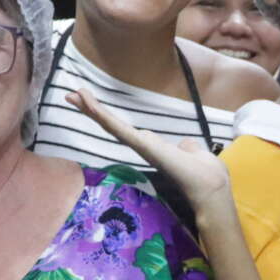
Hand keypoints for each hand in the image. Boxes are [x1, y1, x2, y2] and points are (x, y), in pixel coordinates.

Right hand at [72, 88, 230, 207]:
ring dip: (92, 109)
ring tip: (73, 95)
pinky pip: (119, 128)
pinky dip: (103, 115)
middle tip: (70, 95)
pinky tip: (89, 103)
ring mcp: (140, 146)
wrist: (210, 184)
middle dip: (91, 110)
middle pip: (111, 125)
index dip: (108, 117)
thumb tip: (187, 145)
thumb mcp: (192, 152)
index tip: (92, 103)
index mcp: (151, 147)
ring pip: (111, 125)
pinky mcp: (142, 146)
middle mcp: (142, 147)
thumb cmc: (204, 172)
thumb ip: (186, 147)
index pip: (124, 129)